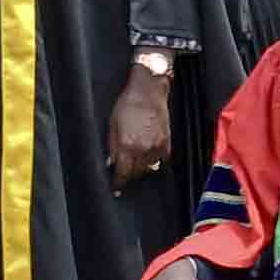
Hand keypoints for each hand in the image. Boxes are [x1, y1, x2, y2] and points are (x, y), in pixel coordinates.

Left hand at [106, 65, 170, 183]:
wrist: (148, 90)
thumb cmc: (128, 103)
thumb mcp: (112, 124)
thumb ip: (112, 147)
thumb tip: (111, 163)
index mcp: (126, 145)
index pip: (122, 173)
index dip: (118, 183)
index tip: (116, 189)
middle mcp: (143, 149)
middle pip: (136, 173)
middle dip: (129, 173)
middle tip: (124, 168)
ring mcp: (157, 146)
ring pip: (149, 168)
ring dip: (141, 167)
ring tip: (136, 158)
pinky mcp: (167, 142)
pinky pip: (161, 160)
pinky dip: (154, 159)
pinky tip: (148, 152)